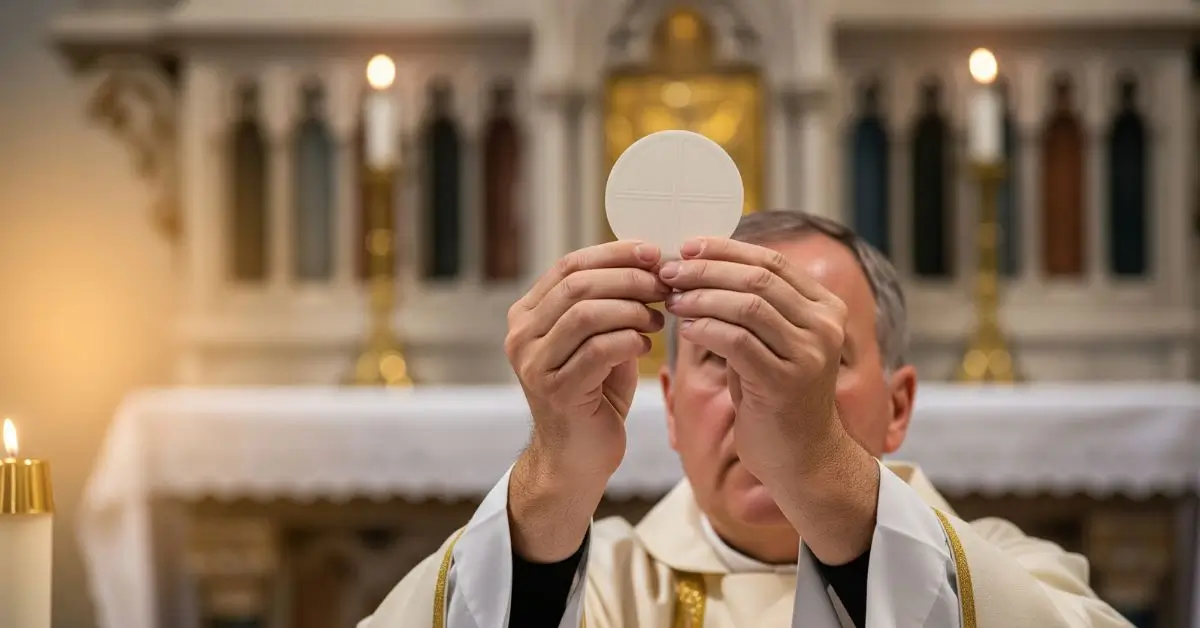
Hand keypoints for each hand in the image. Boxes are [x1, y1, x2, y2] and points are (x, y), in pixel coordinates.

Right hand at [504, 241, 669, 560]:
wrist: (576, 459)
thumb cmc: (593, 396)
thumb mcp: (598, 341)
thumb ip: (611, 304)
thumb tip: (650, 263)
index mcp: (527, 315)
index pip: (569, 266)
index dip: (615, 254)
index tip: (654, 253)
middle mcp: (521, 336)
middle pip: (578, 285)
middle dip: (629, 279)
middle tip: (665, 286)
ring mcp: (534, 364)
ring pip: (587, 313)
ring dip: (633, 310)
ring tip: (658, 320)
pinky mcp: (555, 391)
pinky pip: (600, 350)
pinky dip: (630, 341)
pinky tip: (646, 347)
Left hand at [660, 237, 877, 563]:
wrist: (803, 460)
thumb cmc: (776, 399)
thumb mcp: (769, 345)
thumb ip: (751, 308)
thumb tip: (702, 268)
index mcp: (825, 308)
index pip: (772, 261)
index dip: (726, 250)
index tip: (687, 247)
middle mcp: (824, 326)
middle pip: (758, 277)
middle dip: (707, 269)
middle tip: (668, 270)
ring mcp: (809, 354)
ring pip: (748, 305)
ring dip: (701, 296)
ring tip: (670, 297)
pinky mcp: (785, 382)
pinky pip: (737, 341)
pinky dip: (706, 328)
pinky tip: (684, 328)